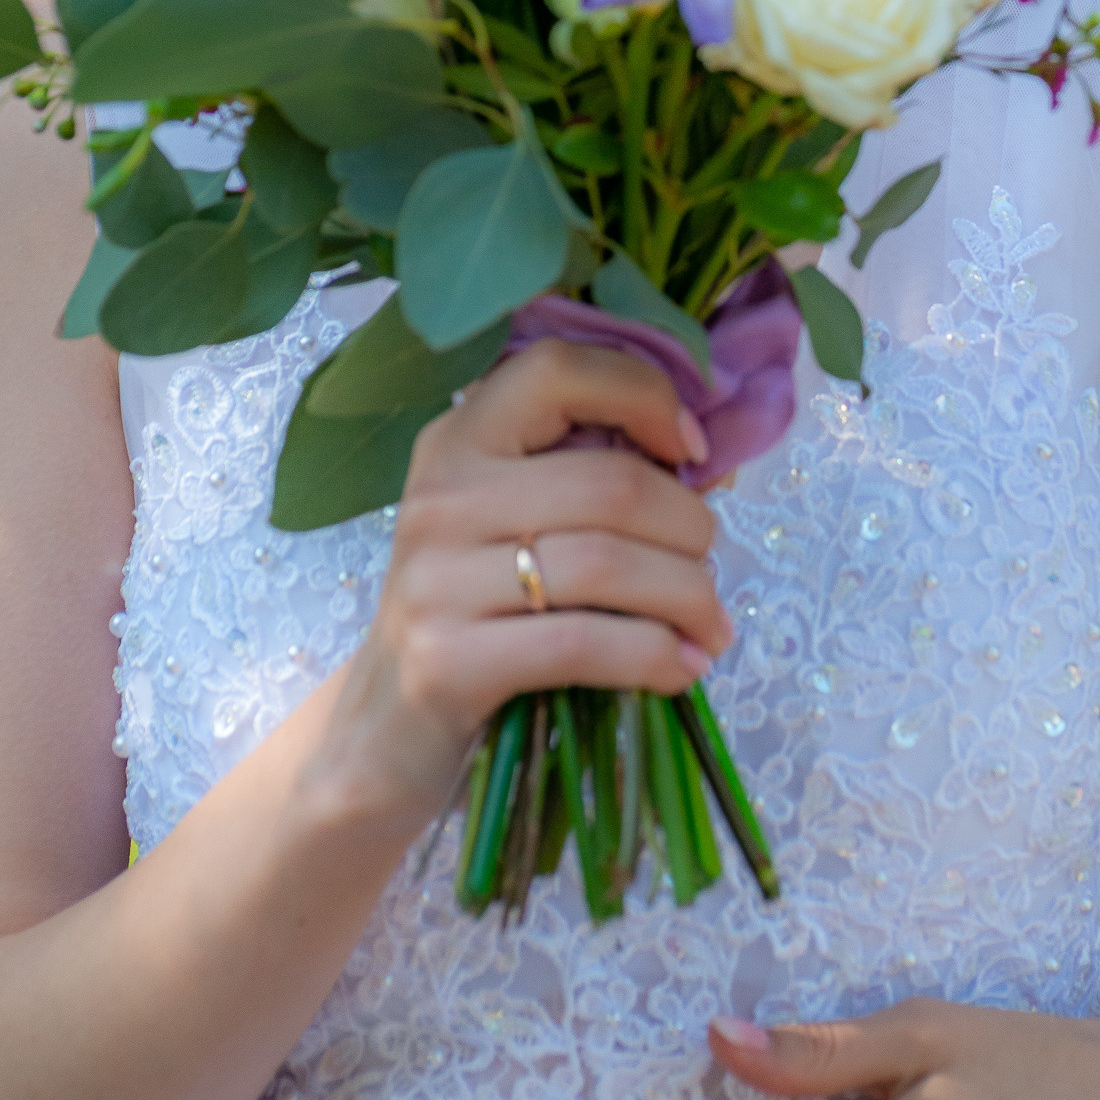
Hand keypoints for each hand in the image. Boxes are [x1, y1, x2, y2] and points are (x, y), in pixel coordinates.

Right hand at [328, 340, 731, 820]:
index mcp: (460, 439)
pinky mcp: (446, 660)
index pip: (558, 370)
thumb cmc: (481, 613)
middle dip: (690, 529)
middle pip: (610, 485)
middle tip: (710, 571)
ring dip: (687, 597)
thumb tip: (708, 457)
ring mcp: (435, 578)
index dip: (644, 395)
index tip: (691, 449)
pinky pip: (582, 642)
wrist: (389, 728)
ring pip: (607, 563)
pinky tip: (682, 669)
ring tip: (710, 627)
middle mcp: (440, 495)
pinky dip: (654, 655)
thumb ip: (594, 478)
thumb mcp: (517, 525)